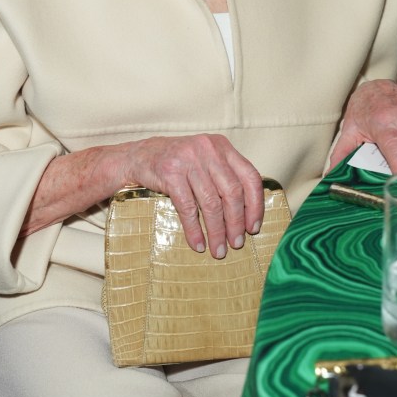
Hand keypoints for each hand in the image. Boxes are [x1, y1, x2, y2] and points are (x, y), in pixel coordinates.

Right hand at [125, 133, 264, 258]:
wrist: (140, 156)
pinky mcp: (170, 173)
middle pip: (232, 192)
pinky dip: (194, 230)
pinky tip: (198, 244)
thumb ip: (226, 176)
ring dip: (217, 231)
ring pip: (211, 203)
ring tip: (219, 250)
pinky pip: (188, 208)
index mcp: (223, 146)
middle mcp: (208, 150)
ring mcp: (189, 160)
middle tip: (236, 244)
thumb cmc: (179, 163)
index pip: (250, 177)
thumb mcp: (206, 160)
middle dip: (236, 223)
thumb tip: (248, 212)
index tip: (253, 228)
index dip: (255, 205)